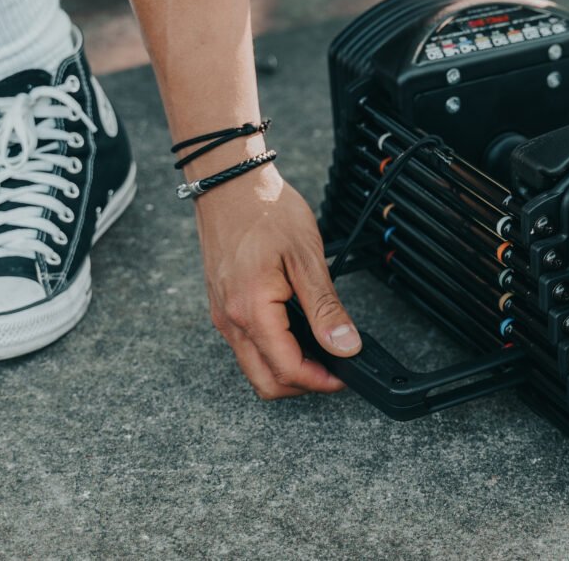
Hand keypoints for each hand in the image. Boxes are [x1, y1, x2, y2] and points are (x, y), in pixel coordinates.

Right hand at [194, 164, 362, 398]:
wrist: (230, 184)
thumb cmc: (266, 211)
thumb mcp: (306, 258)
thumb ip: (325, 308)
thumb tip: (345, 346)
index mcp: (251, 310)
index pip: (286, 370)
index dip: (320, 381)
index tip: (346, 375)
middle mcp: (230, 320)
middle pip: (265, 382)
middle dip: (302, 385)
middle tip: (335, 368)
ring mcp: (223, 314)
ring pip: (254, 367)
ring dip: (287, 369)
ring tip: (320, 349)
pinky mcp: (223, 306)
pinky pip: (247, 346)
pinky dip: (273, 351)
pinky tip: (297, 333)